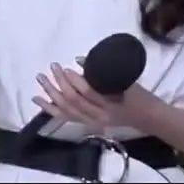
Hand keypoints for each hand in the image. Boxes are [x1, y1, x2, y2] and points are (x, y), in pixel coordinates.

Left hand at [32, 62, 160, 130]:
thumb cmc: (138, 95)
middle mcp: (98, 117)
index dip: (75, 80)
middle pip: (74, 101)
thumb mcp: (126, 81)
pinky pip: (64, 117)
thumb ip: (103, 72)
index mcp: (111, 105)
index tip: (66, 67)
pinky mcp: (86, 124)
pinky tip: (37, 99)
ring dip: (51, 93)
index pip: (88, 93)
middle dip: (61, 83)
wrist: (146, 117)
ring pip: (66, 109)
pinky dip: (49, 108)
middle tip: (53, 66)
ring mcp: (91, 122)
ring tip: (41, 78)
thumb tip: (79, 59)